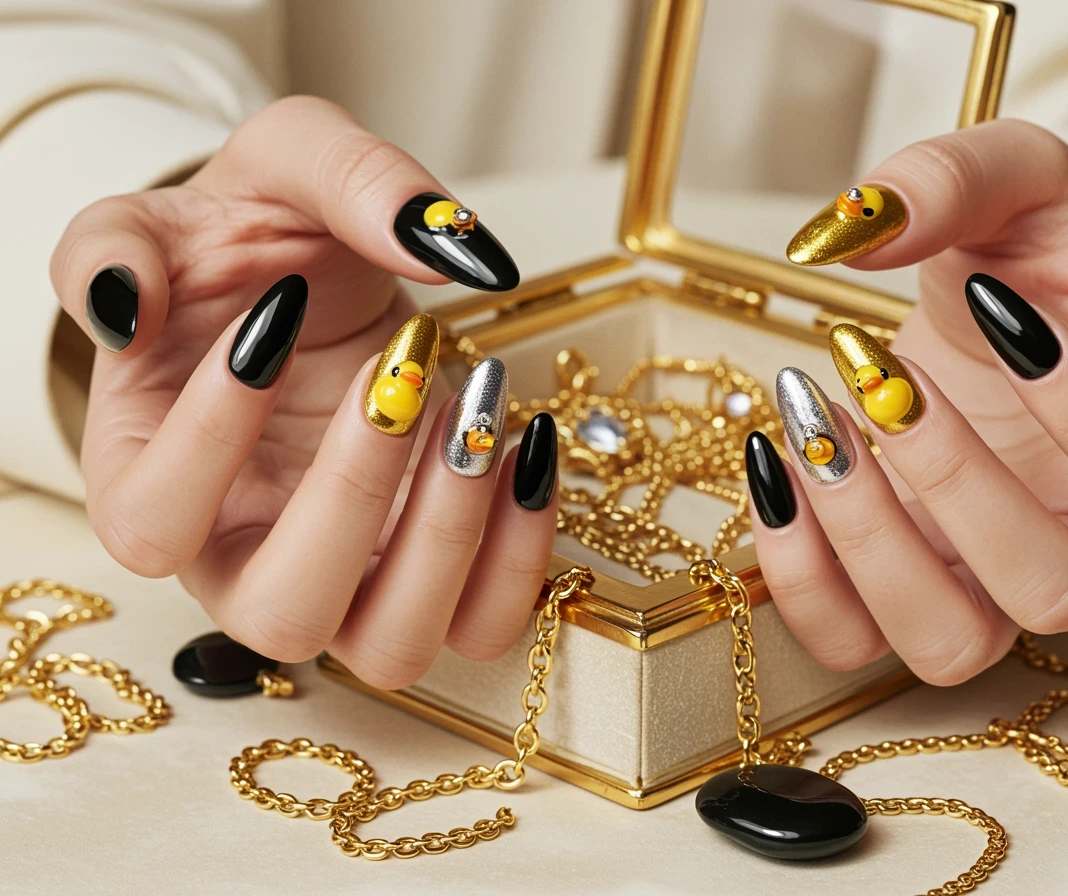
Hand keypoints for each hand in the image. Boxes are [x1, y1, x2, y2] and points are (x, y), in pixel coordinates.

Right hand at [50, 96, 557, 688]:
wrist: (326, 274)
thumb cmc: (258, 247)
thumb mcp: (237, 176)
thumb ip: (181, 205)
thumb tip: (199, 283)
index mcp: (147, 478)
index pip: (151, 524)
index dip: (213, 432)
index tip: (278, 310)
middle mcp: (240, 556)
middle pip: (283, 613)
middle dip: (356, 493)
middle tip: (401, 368)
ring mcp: (344, 581)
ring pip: (389, 648)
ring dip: (450, 533)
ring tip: (478, 403)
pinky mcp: (432, 577)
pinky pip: (482, 624)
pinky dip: (524, 550)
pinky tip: (529, 441)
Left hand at [748, 119, 1067, 684]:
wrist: (1001, 296)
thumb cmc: (1043, 249)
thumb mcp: (1022, 176)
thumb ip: (968, 176)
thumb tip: (876, 219)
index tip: (996, 302)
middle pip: (1050, 588)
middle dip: (950, 476)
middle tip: (875, 364)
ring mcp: (990, 579)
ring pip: (948, 642)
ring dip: (865, 539)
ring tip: (812, 414)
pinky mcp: (903, 585)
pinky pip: (849, 637)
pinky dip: (793, 570)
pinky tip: (772, 458)